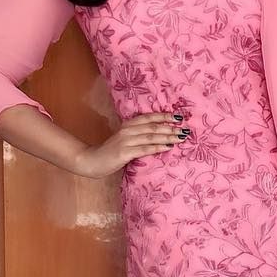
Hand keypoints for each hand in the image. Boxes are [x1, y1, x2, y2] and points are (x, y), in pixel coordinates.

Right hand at [73, 111, 189, 178]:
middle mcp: (128, 130)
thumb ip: (137, 136)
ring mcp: (126, 141)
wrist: (91, 160)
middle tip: (185, 129)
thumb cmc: (109, 152)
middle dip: (170, 127)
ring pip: (151, 136)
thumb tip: (157, 137)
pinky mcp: (124, 152)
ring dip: (168, 136)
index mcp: (128, 125)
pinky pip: (145, 148)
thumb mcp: (124, 141)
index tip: (178, 116)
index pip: (149, 118)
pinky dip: (158, 147)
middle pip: (153, 126)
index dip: (164, 116)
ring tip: (181, 137)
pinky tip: (168, 147)